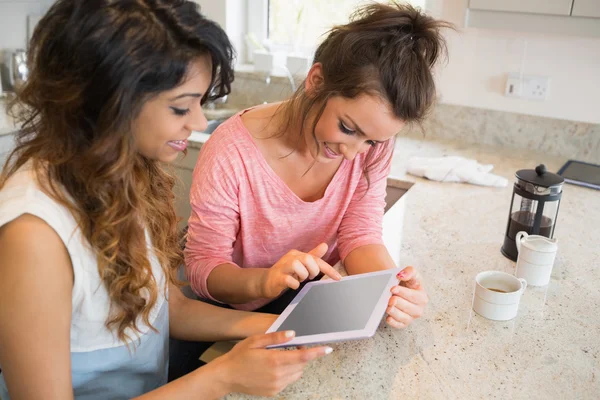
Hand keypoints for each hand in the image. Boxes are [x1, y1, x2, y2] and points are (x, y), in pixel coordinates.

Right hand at [215, 330, 332, 396]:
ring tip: (281, 357)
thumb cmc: (240, 355)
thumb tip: (293, 334)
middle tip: (294, 346)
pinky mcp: (274, 391)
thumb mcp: (255, 340)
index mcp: (274, 360)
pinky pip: (288, 380)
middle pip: (301, 364)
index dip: (316, 352)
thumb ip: (275, 337)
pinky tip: (275, 367)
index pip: (302, 356)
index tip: (327, 349)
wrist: (227, 376)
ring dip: (296, 364)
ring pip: (297, 373)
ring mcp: (276, 384)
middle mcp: (278, 374)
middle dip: (302, 355)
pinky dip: (288, 373)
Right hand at [260, 243, 341, 298]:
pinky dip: (294, 284)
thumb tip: (325, 245)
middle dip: (313, 270)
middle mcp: (290, 258)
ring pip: (298, 267)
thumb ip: (313, 256)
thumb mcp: (300, 263)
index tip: (338, 278)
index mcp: (297, 254)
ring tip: (298, 279)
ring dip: (302, 276)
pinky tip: (292, 284)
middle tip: (309, 276)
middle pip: (308, 259)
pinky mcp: (277, 278)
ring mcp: (283, 267)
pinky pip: (289, 280)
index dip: (328, 269)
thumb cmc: (286, 272)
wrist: (266, 281)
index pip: (316, 259)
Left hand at [385, 266, 427, 328]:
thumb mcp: (411, 273)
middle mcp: (418, 308)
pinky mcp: (403, 323)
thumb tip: (402, 275)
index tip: (393, 288)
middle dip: (399, 303)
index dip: (403, 292)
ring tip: (388, 307)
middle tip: (390, 299)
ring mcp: (411, 316)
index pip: (414, 296)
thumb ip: (409, 271)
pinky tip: (388, 317)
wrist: (398, 287)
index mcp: (422, 296)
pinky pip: (399, 325)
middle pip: (409, 308)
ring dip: (395, 313)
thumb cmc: (406, 282)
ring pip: (404, 318)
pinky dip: (393, 322)